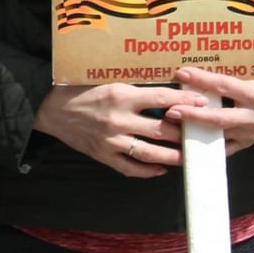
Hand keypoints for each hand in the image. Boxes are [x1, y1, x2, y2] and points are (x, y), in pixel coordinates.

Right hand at [32, 83, 198, 176]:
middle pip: (162, 130)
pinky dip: (148, 171)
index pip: (162, 99)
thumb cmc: (80, 90)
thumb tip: (166, 92)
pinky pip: (130, 168)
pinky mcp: (103, 155)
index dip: (186, 101)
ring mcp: (111, 140)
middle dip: (185, 133)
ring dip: (173, 156)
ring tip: (188, 157)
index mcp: (121, 95)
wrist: (50, 108)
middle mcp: (118, 119)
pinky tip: (161, 169)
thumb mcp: (108, 81)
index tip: (203, 102)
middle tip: (203, 133)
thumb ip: (134, 89)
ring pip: (150, 153)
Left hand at [163, 68, 253, 155]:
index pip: (225, 86)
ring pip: (218, 135)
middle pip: (220, 117)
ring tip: (171, 126)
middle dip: (193, 115)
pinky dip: (201, 145)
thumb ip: (222, 72)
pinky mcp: (244, 144)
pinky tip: (182, 142)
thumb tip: (189, 68)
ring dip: (193, 131)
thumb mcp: (246, 71)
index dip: (201, 80)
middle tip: (171, 111)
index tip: (180, 74)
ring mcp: (250, 134)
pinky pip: (220, 148)